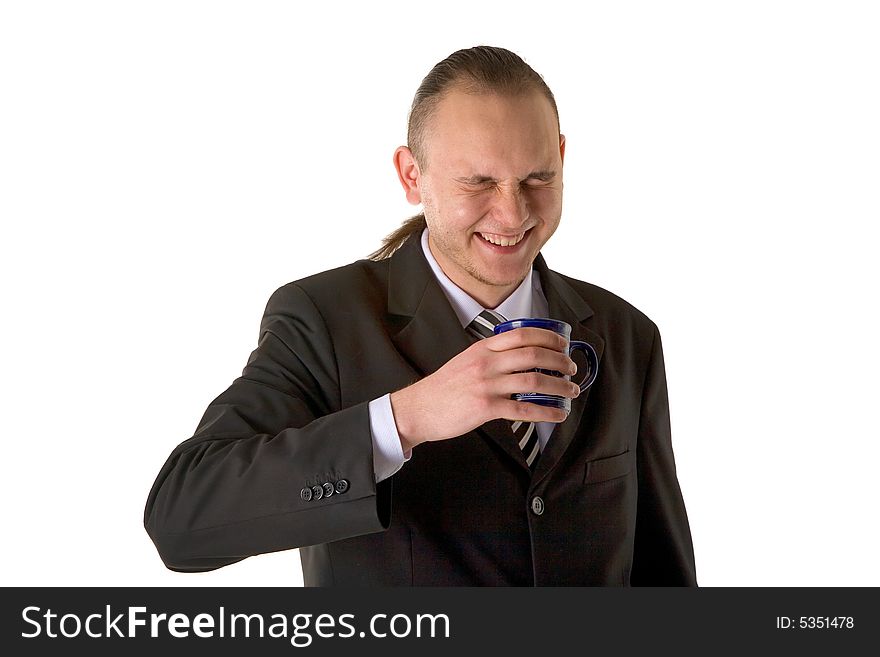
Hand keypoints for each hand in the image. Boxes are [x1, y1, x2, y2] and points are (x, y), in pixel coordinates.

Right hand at [389, 328, 579, 451]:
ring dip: (559, 386)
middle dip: (560, 360)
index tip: (563, 342)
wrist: (418, 409)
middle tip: (571, 368)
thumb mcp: (465, 361)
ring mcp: (486, 385)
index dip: (549, 336)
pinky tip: (558, 414)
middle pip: (533, 354)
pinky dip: (546, 412)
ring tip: (571, 391)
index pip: (522, 334)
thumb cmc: (443, 388)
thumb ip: (491, 357)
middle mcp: (486, 363)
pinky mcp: (485, 408)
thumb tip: (520, 358)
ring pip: (533, 381)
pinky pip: (524, 409)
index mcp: (482, 348)